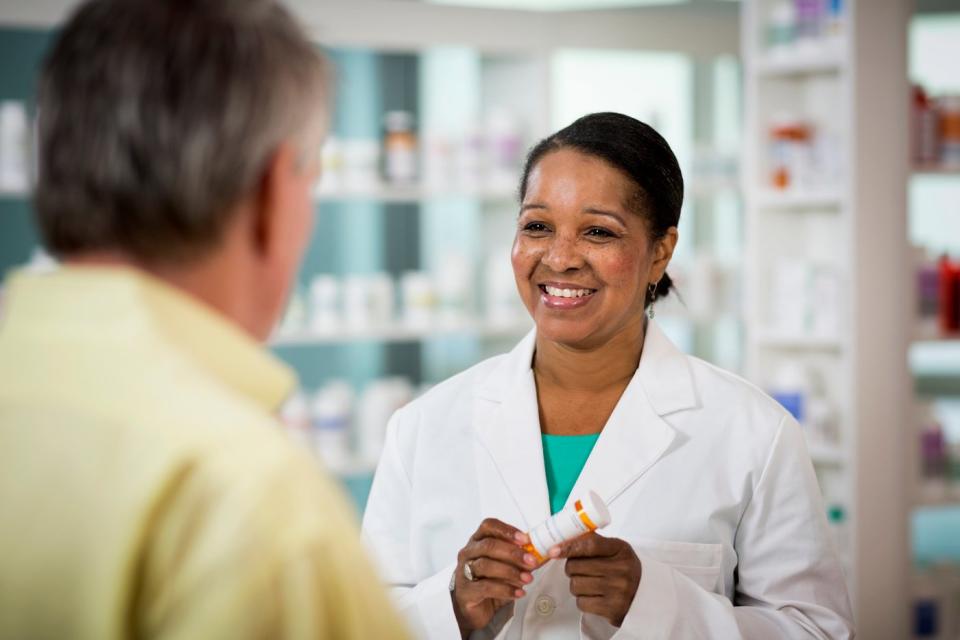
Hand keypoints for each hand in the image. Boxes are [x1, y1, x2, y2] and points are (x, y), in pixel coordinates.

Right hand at [451, 518, 537, 636]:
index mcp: (478, 540)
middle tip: (531, 562)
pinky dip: (505, 589)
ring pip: (486, 565)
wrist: (479, 607)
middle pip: (489, 545)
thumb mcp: (509, 565)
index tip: (525, 539)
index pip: (488, 526)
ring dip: (510, 571)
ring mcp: (464, 571)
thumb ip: (523, 556)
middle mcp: (469, 552)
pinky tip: (518, 592)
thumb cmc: (493, 580)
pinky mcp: (466, 590)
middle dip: (513, 553)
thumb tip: (546, 551)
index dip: (507, 530)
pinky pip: (485, 587)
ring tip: (528, 579)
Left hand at [549, 532, 641, 626]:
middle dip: (571, 568)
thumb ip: (594, 541)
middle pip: (576, 566)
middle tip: (578, 569)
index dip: (569, 547)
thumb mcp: (616, 550)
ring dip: (576, 585)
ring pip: (576, 585)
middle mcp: (621, 570)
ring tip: (588, 583)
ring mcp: (618, 590)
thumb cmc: (625, 569)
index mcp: (621, 550)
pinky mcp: (613, 609)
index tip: (554, 550)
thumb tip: (565, 537)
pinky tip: (593, 596)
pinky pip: (582, 603)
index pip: (590, 545)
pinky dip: (583, 600)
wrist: (645, 594)